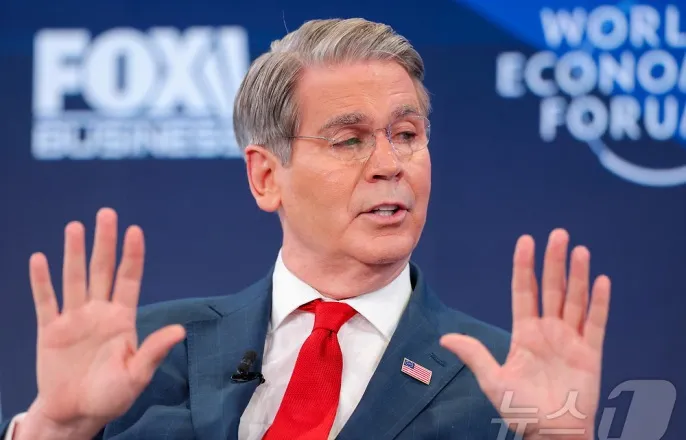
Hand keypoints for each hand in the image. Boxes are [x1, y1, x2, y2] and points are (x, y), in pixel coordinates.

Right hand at [17, 208, 185, 438]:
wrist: (76, 412)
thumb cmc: (112, 396)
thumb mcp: (137, 375)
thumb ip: (154, 351)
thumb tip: (179, 330)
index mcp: (122, 318)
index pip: (129, 279)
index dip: (132, 255)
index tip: (135, 230)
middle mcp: (99, 312)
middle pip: (102, 270)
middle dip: (104, 242)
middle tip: (106, 213)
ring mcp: (75, 319)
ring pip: (75, 278)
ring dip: (74, 253)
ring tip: (75, 227)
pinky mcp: (51, 331)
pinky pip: (45, 302)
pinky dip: (42, 281)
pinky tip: (39, 259)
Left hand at [440, 229, 610, 439]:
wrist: (551, 433)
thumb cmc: (521, 410)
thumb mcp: (493, 381)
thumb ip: (474, 355)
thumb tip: (445, 338)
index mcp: (525, 333)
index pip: (524, 291)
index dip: (524, 266)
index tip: (526, 240)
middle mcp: (548, 330)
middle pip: (551, 288)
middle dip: (554, 261)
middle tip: (558, 234)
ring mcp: (571, 340)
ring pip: (574, 300)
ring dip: (578, 275)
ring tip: (580, 250)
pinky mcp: (591, 353)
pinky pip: (596, 323)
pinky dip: (599, 303)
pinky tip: (601, 281)